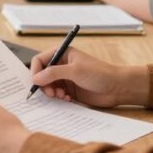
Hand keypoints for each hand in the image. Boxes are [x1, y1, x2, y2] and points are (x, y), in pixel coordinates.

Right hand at [30, 47, 147, 107]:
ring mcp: (66, 78)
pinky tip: (67, 99)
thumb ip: (53, 73)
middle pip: (42, 74)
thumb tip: (35, 78)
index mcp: (62, 54)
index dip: (35, 71)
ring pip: (48, 85)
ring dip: (51, 92)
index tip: (36, 82)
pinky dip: (58, 97)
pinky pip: (56, 94)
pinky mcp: (70, 90)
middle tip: (50, 93)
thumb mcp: (75, 71)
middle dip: (43, 84)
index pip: (40, 60)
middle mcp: (62, 65)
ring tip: (60, 96)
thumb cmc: (99, 74)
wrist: (117, 88)